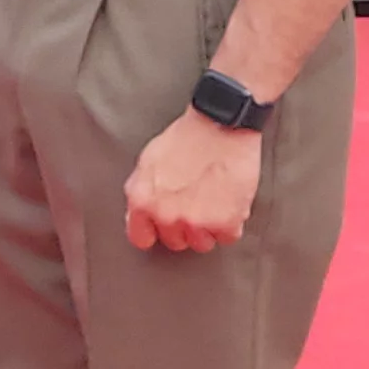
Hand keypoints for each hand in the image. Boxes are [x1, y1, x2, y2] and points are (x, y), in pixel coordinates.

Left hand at [123, 112, 263, 251]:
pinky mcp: (226, 222)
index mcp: (142, 200)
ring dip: (209, 228)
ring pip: (202, 243)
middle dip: (184, 227)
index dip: (153, 231)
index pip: (140, 238)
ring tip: (213, 202)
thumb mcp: (148, 162)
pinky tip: (229, 202)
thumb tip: (137, 214)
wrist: (220, 126)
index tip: (162, 228)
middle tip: (195, 204)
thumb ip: (141, 192)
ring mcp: (196, 222)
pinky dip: (231, 223)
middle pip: (175, 242)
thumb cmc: (186, 138)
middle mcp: (166, 215)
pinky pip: (228, 237)